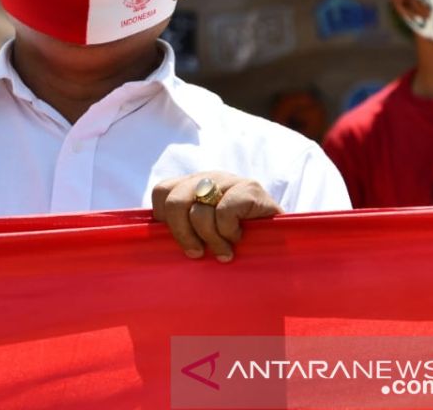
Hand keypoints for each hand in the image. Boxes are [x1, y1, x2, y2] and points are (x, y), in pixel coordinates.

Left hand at [151, 171, 281, 261]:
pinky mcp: (251, 189)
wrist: (282, 246)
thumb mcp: (202, 237)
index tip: (182, 242)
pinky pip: (225, 212)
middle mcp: (208, 178)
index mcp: (191, 185)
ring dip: (211, 239)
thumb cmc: (235, 246)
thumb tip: (150, 244)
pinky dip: (229, 232)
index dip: (165, 220)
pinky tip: (240, 239)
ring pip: (199, 211)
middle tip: (197, 254)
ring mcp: (229, 180)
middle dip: (182, 234)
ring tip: (224, 252)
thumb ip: (181, 232)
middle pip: (175, 201)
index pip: (162, 192)